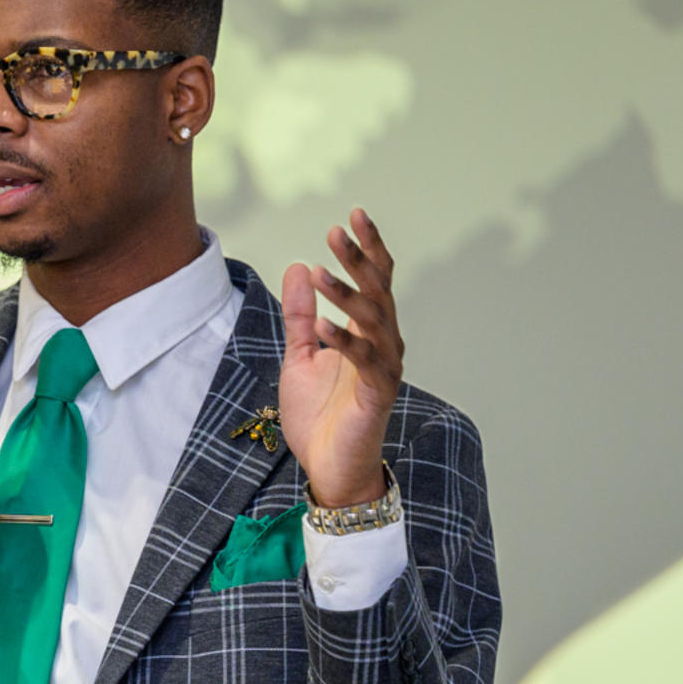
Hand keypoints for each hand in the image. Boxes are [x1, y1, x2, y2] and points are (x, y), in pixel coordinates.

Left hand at [280, 208, 403, 507]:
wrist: (330, 468)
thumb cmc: (320, 416)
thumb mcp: (299, 357)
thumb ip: (300, 315)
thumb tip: (298, 267)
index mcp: (366, 332)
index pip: (373, 281)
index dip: (366, 248)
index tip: (351, 215)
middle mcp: (382, 344)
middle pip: (378, 291)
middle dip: (359, 259)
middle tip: (338, 230)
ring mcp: (383, 368)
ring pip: (373, 320)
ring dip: (347, 294)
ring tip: (322, 270)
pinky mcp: (377, 394)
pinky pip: (365, 362)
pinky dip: (344, 342)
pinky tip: (323, 326)